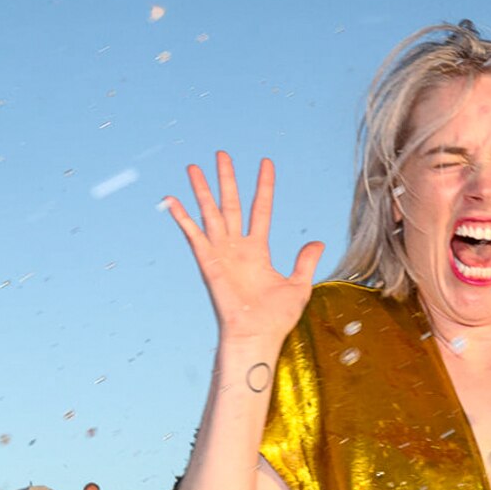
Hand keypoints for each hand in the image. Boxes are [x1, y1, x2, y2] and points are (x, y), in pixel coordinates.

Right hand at [165, 153, 324, 345]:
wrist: (258, 335)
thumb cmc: (276, 318)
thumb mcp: (299, 286)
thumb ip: (306, 262)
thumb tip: (318, 243)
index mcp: (258, 250)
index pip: (261, 209)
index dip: (264, 186)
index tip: (266, 163)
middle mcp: (237, 247)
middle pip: (231, 204)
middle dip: (226, 179)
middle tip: (222, 154)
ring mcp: (221, 253)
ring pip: (211, 213)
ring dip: (202, 190)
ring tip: (194, 166)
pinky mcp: (208, 261)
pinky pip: (193, 235)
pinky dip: (182, 217)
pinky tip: (171, 199)